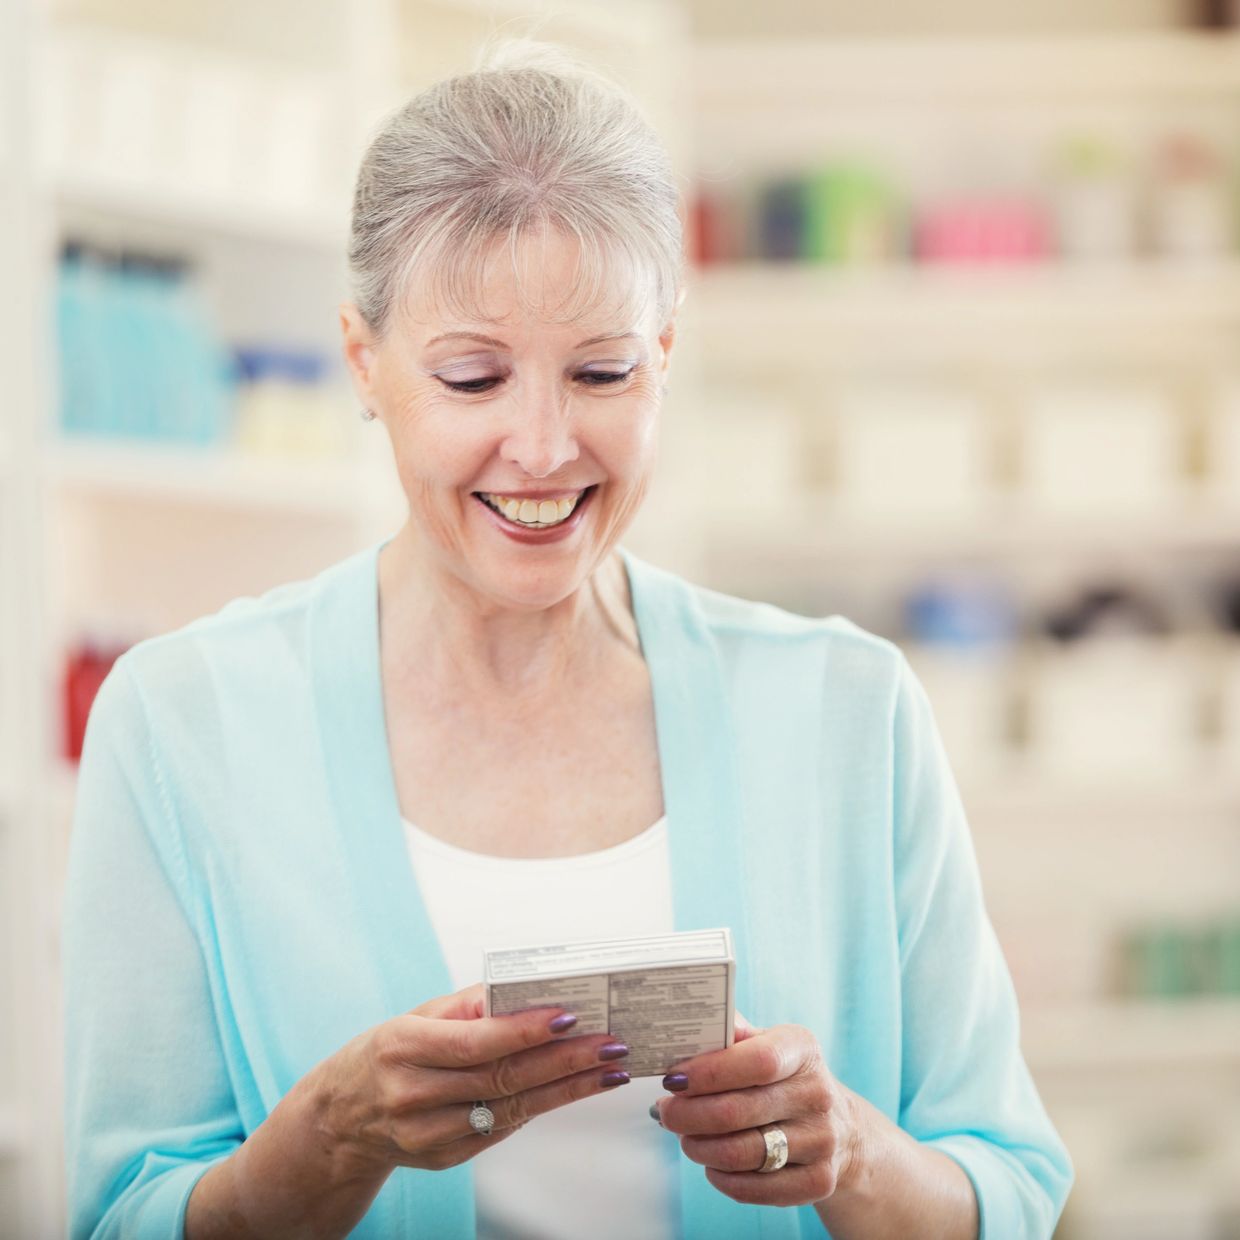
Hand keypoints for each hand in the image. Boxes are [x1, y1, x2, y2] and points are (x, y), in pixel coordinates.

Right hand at [316, 982, 631, 1172]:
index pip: (475, 1041)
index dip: (525, 1030)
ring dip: (567, 1089)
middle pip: (502, 1078)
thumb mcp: (415, 1015)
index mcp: (403, 1046)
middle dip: (565, 1060)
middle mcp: (413, 1094)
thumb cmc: (384, 1053)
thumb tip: (526, 989)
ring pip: (510, 1109)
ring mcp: (427, 1134)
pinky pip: (501, 1129)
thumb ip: (470, 1003)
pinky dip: (541, 1107)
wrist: (338, 1121)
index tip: (570, 1016)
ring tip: (609, 1069)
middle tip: (611, 1044)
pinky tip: (573, 1090)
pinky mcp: (443, 1158)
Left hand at [651, 1014, 860, 1206]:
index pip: (756, 1061)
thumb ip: (729, 1034)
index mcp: (801, 1049)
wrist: (840, 1127)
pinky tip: (712, 1164)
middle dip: (688, 1115)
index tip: (673, 1080)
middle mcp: (817, 1093)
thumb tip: (684, 1027)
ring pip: (740, 1153)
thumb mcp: (765, 1043)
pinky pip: (754, 1188)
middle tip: (666, 1112)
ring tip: (686, 1137)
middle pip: (737, 1112)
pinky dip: (721, 1178)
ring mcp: (822, 1140)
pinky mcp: (818, 1180)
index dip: (708, 1073)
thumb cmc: (783, 1078)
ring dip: (699, 1148)